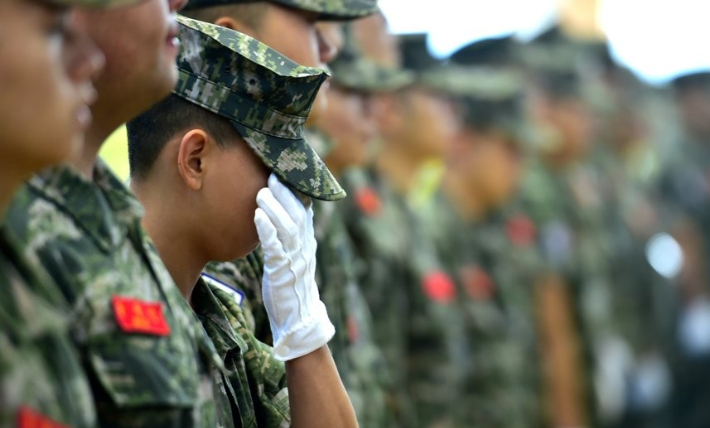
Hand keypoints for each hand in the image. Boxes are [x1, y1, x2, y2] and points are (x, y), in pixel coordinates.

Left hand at [255, 174, 333, 360]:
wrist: (299, 318)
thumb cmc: (291, 285)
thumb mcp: (293, 256)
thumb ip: (288, 236)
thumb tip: (279, 213)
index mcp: (306, 241)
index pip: (304, 209)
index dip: (296, 190)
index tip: (284, 171)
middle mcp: (304, 247)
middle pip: (298, 213)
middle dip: (285, 192)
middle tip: (272, 173)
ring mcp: (295, 259)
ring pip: (288, 227)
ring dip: (275, 208)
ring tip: (261, 192)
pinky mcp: (283, 272)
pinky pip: (275, 247)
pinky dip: (267, 230)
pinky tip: (258, 217)